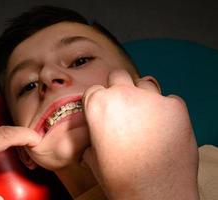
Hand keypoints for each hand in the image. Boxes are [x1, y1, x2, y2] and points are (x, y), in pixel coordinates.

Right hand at [82, 69, 198, 198]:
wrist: (154, 195)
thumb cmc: (123, 179)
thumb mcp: (94, 157)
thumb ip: (92, 137)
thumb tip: (95, 136)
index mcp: (98, 106)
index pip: (94, 89)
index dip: (98, 100)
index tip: (104, 109)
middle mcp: (123, 95)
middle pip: (118, 76)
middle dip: (119, 88)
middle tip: (123, 107)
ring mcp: (151, 98)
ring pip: (144, 83)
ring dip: (143, 96)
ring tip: (145, 117)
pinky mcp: (175, 106)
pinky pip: (168, 100)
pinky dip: (165, 110)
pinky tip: (163, 128)